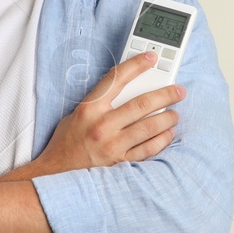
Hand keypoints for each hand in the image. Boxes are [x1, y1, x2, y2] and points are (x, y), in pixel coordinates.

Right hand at [33, 51, 182, 173]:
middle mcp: (102, 126)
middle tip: (178, 90)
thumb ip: (100, 101)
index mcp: (90, 109)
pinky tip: (168, 133)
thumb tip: (128, 89)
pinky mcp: (120, 163)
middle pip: (141, 104)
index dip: (136, 65)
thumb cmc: (67, 142)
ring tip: (175, 113)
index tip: (151, 58)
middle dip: (164, 94)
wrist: (55, 174)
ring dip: (167, 118)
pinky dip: (162, 140)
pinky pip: (148, 149)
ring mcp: (112, 146)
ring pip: (149, 127)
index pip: (117, 79)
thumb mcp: (77, 114)